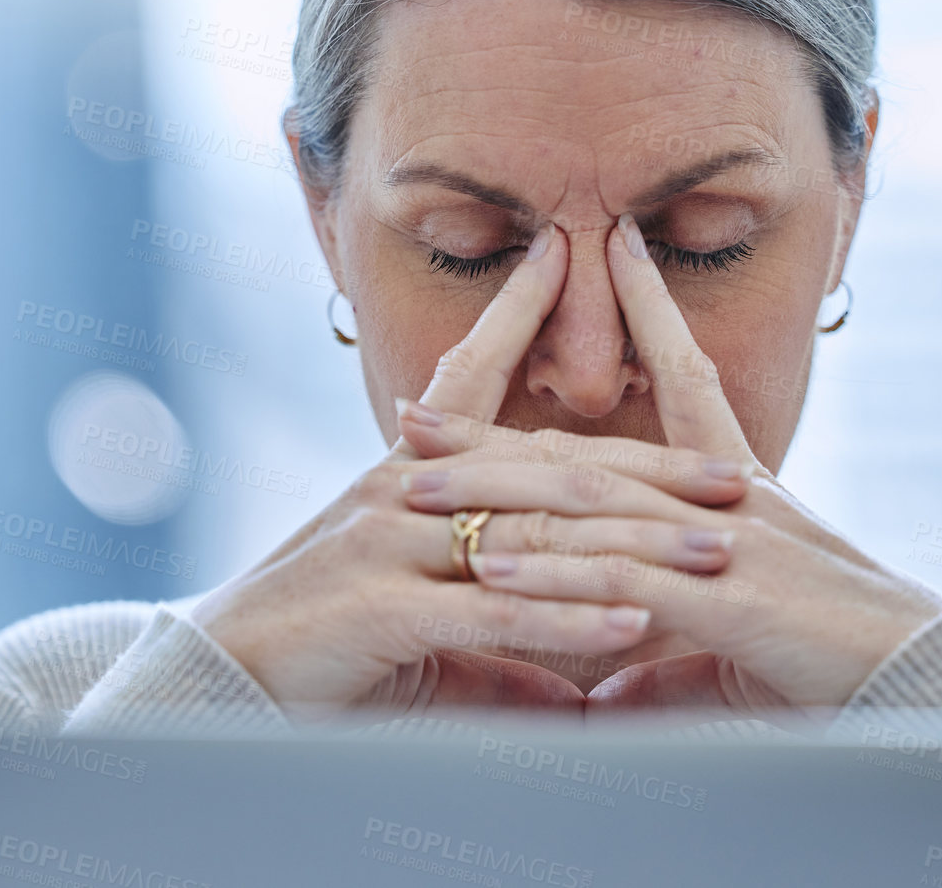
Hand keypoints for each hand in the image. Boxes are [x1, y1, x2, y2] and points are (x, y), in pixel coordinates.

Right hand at [190, 222, 746, 720]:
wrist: (209, 690)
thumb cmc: (317, 651)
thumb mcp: (418, 630)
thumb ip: (499, 645)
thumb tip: (576, 687)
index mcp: (409, 472)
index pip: (474, 373)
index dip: (522, 313)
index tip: (569, 252)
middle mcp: (403, 489)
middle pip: (549, 469)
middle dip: (650, 474)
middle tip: (732, 483)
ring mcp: (390, 542)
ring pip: (536, 534)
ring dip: (635, 547)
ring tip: (714, 555)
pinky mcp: (382, 607)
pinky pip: (496, 609)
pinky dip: (570, 619)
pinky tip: (633, 625)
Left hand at [398, 213, 941, 717]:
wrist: (924, 676)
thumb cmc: (832, 655)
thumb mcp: (734, 641)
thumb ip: (663, 652)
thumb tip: (603, 690)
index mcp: (733, 488)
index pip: (685, 377)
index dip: (645, 314)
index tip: (606, 257)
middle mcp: (720, 497)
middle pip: (588, 450)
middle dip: (494, 432)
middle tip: (414, 416)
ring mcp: (719, 539)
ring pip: (587, 502)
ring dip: (496, 494)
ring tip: (416, 486)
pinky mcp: (723, 594)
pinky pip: (617, 576)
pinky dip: (550, 569)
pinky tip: (489, 563)